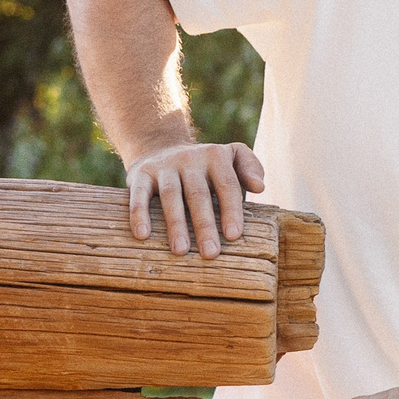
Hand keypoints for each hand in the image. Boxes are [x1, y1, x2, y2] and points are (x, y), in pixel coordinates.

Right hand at [125, 140, 264, 256]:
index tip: (233, 236)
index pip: (227, 185)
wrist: (160, 145)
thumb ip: (250, 167)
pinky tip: (142, 235)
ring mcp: (164, 166)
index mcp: (215, 157)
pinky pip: (139, 195)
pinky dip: (139, 214)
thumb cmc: (204, 164)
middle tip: (210, 253)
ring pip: (171, 196)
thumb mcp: (231, 155)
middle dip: (204, 225)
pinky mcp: (141, 174)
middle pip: (198, 194)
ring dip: (175, 224)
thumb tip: (260, 187)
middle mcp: (189, 159)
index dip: (230, 210)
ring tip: (180, 251)